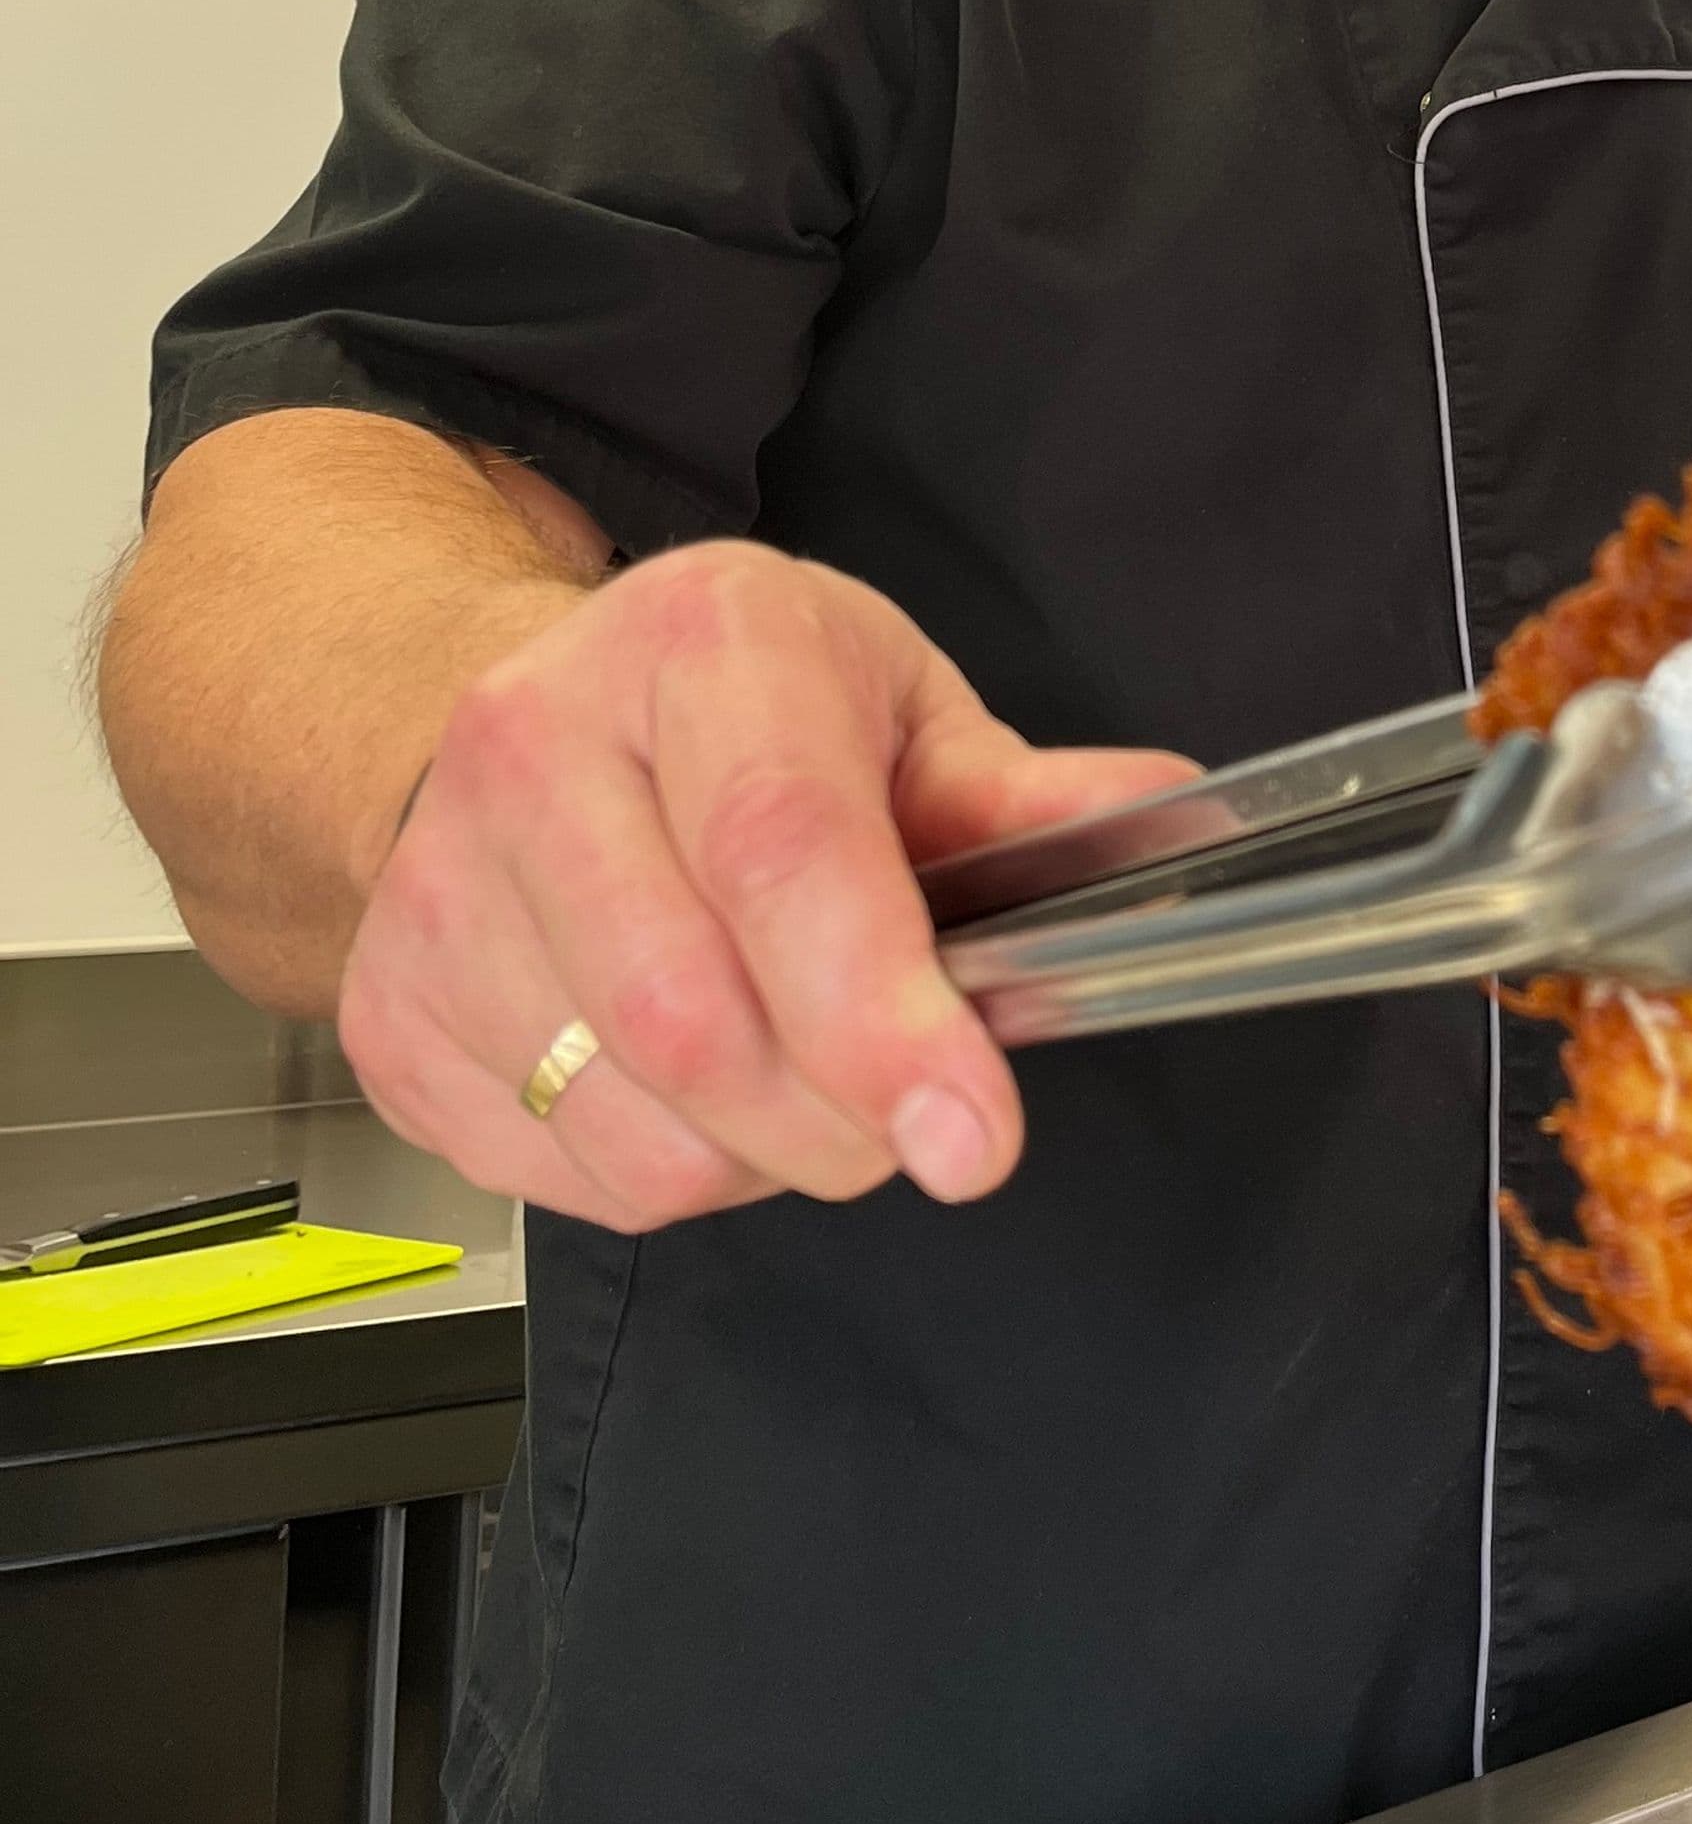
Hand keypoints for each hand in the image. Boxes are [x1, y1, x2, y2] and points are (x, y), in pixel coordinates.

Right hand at [336, 541, 1189, 1231]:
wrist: (498, 716)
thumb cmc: (729, 711)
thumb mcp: (894, 703)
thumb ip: (1027, 795)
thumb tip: (1171, 825)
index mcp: (697, 647)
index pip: (783, 854)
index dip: (880, 1018)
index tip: (970, 1135)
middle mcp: (535, 748)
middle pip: (697, 1020)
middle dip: (842, 1118)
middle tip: (910, 1110)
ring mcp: (436, 889)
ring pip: (632, 1126)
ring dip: (760, 1157)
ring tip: (795, 1069)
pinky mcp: (388, 1014)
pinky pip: (560, 1176)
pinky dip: (665, 1173)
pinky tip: (694, 1088)